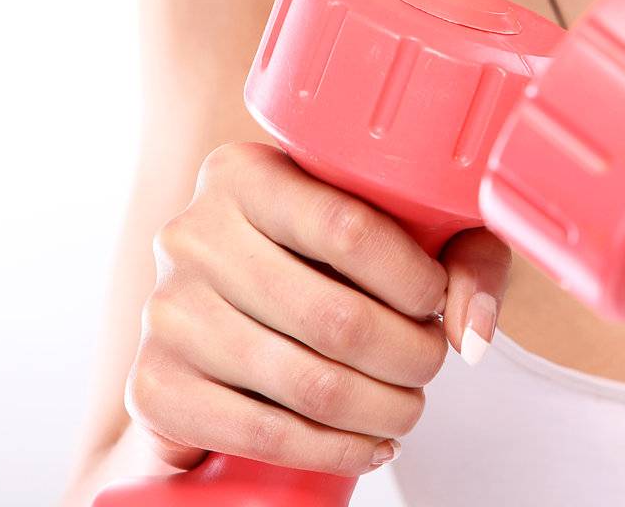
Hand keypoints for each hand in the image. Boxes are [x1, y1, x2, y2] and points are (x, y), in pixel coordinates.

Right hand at [127, 141, 509, 475]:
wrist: (226, 304)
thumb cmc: (325, 253)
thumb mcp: (398, 221)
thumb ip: (459, 253)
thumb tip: (470, 331)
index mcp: (244, 172)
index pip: (347, 228)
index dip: (412, 280)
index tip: (437, 301)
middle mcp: (193, 233)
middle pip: (333, 317)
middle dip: (408, 357)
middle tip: (430, 365)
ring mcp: (167, 311)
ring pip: (304, 382)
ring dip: (380, 410)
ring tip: (407, 406)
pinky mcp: (154, 385)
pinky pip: (260, 434)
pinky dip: (331, 451)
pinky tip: (367, 444)